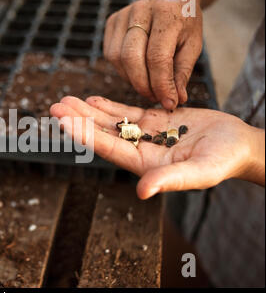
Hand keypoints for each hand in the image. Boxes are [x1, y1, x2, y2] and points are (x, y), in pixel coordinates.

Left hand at [50, 96, 264, 198]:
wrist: (237, 146)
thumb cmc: (222, 162)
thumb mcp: (199, 172)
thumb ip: (170, 180)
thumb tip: (142, 192)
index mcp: (144, 164)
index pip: (107, 147)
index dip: (84, 134)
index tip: (63, 121)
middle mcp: (139, 149)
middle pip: (102, 133)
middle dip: (78, 120)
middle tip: (55, 106)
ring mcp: (145, 134)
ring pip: (111, 121)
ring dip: (88, 111)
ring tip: (66, 100)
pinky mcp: (154, 120)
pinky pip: (127, 112)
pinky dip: (109, 106)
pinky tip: (92, 100)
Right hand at [104, 0, 202, 108]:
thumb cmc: (183, 21)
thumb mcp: (192, 44)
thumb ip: (182, 72)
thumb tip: (175, 100)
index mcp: (167, 15)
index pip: (158, 57)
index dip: (161, 85)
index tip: (168, 102)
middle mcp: (141, 12)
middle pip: (131, 58)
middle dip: (142, 85)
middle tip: (154, 97)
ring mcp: (122, 16)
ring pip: (118, 59)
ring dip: (132, 79)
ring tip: (148, 85)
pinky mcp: (111, 22)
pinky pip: (110, 55)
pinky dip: (123, 70)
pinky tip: (137, 71)